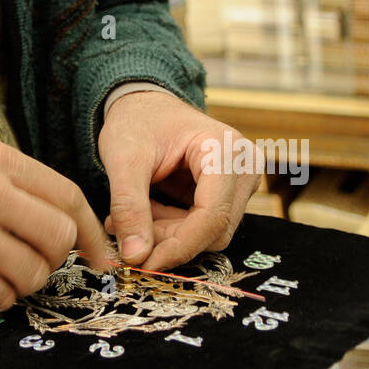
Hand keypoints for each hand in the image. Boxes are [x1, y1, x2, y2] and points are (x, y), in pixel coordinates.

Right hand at [0, 138, 110, 312]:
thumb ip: (23, 190)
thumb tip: (80, 231)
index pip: (67, 195)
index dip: (90, 231)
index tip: (101, 255)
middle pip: (59, 237)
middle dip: (51, 257)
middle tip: (25, 258)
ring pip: (35, 274)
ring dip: (20, 281)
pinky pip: (2, 299)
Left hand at [98, 90, 260, 271]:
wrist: (145, 104)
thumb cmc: (137, 121)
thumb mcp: (123, 159)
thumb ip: (129, 207)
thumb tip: (135, 257)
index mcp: (225, 150)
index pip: (212, 216)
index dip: (178, 246)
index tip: (143, 264)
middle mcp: (244, 166)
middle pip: (213, 229)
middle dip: (168, 239)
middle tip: (124, 230)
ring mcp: (241, 181)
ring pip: (208, 232)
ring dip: (167, 233)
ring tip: (129, 216)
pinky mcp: (230, 193)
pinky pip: (204, 226)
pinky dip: (172, 227)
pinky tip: (146, 212)